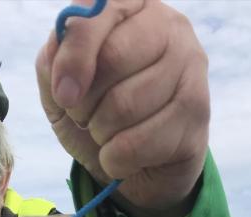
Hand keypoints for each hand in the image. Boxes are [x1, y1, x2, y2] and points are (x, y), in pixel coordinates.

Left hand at [36, 0, 209, 216]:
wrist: (140, 167)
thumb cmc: (99, 115)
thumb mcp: (62, 89)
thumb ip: (52, 63)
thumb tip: (59, 56)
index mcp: (132, 7)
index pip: (97, 11)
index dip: (73, 57)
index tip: (64, 96)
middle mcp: (169, 26)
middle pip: (113, 58)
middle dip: (85, 102)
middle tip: (85, 117)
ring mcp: (191, 65)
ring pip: (125, 104)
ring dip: (101, 134)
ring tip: (108, 135)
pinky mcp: (198, 111)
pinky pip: (138, 143)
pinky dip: (117, 160)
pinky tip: (127, 157)